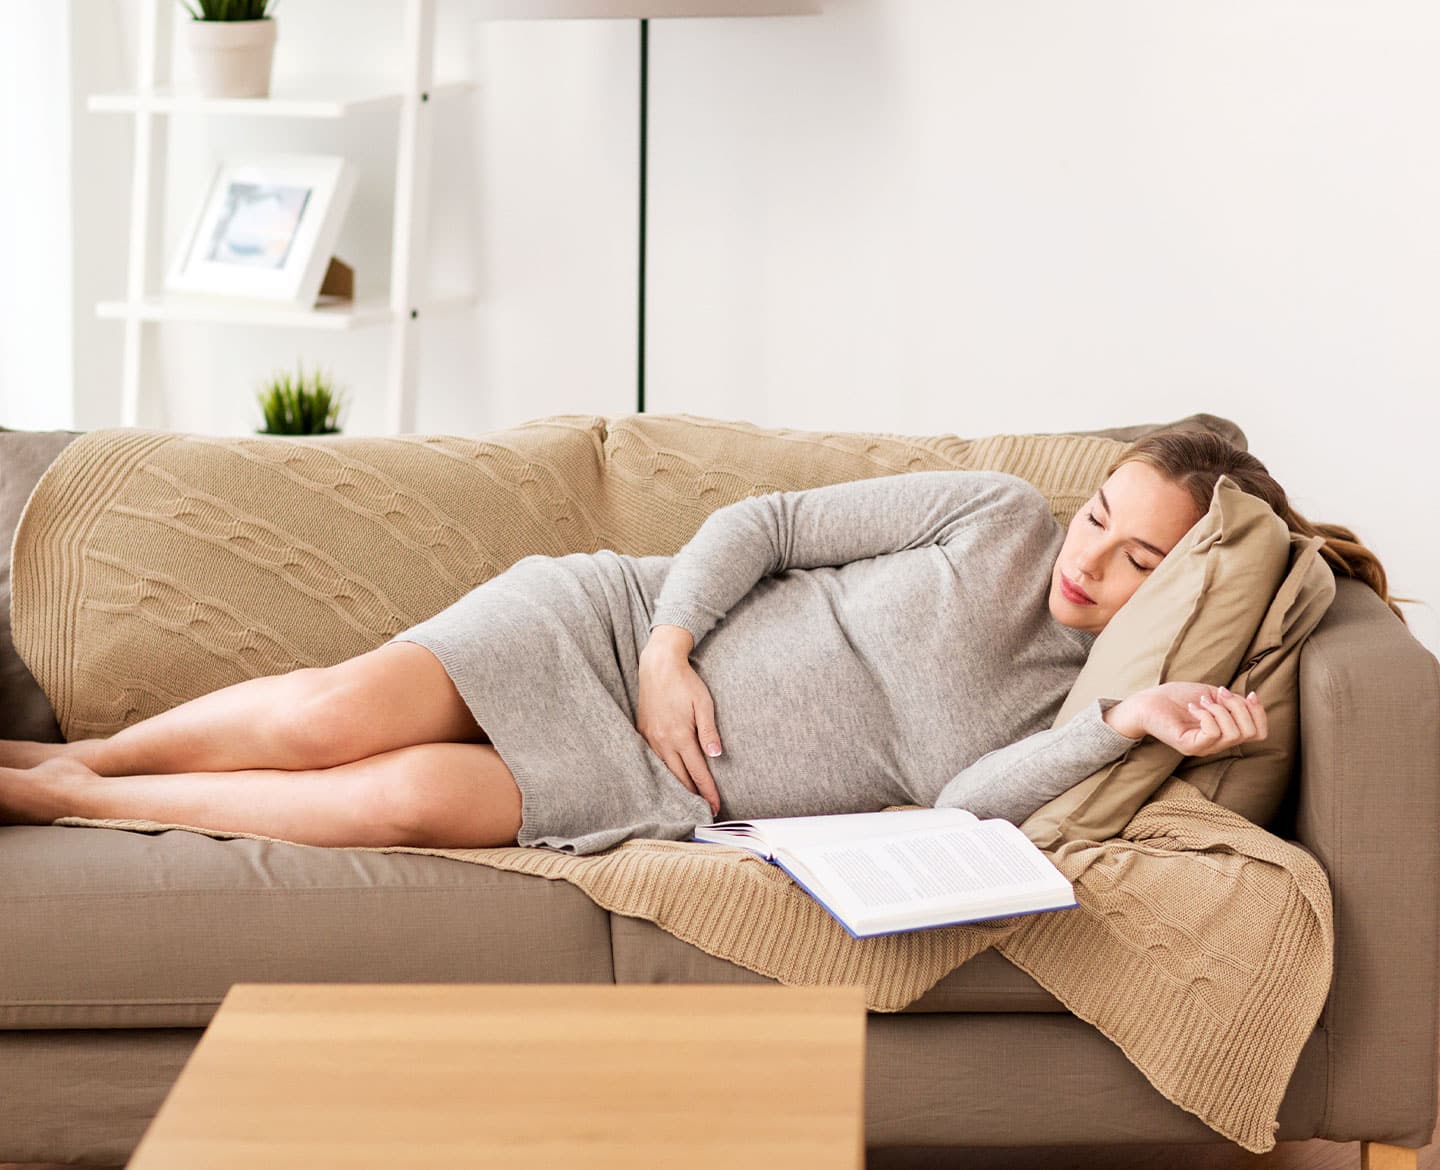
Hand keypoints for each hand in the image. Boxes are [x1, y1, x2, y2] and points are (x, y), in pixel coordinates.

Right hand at [637, 629, 722, 814]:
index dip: (707, 792)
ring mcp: (650, 738)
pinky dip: (663, 772)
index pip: (697, 772)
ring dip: (678, 786)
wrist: (658, 665)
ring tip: (690, 799)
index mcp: (680, 735)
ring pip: (665, 771)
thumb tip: (716, 755)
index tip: (715, 806)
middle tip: (705, 810)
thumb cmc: (685, 682)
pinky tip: (671, 778)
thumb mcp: (703, 704)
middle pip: (679, 778)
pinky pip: (653, 760)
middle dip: (693, 796)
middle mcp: (663, 741)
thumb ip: (709, 731)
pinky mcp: (642, 732)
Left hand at [1105, 682, 1268, 756]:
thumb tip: (1249, 701)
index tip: (1249, 693)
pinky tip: (1193, 707)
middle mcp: (1217, 744)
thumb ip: (1232, 701)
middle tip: (1218, 693)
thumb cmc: (1177, 697)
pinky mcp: (1190, 746)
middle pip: (1251, 733)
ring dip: (1221, 709)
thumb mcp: (1213, 695)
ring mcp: (1204, 747)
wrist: (1147, 702)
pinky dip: (1207, 715)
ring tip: (1202, 701)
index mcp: (1225, 733)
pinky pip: (1213, 733)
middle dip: (1239, 707)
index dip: (1260, 713)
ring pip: (1234, 734)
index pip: (1259, 733)